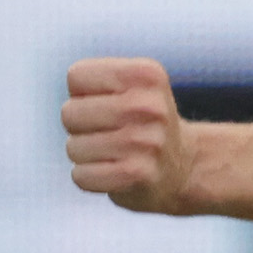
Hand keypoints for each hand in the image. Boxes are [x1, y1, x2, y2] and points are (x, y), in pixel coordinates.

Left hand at [62, 56, 198, 212]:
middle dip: (80, 126)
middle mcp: (149, 106)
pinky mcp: (136, 174)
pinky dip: (89, 178)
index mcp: (146, 74)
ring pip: (73, 147)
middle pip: (69, 112)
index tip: (109, 103)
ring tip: (113, 153)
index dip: (84, 93)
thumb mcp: (129, 84)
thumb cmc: (140, 121)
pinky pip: (81, 176)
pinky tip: (113, 172)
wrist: (183, 166)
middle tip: (110, 131)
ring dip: (86, 154)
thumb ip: (92, 80)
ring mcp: (144, 142)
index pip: (76, 76)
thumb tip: (71, 110)